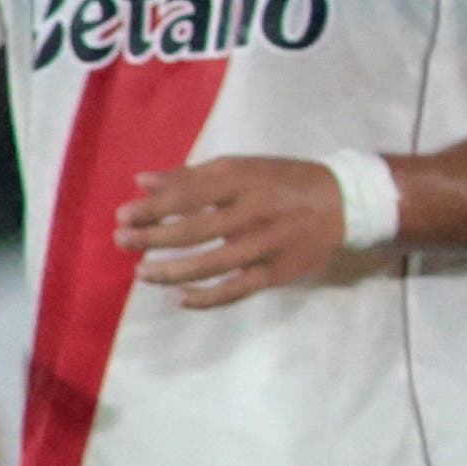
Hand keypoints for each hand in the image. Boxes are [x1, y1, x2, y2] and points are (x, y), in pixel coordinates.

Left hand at [122, 156, 355, 307]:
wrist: (344, 202)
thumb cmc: (284, 181)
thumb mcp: (241, 167)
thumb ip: (191, 176)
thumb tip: (142, 182)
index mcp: (243, 181)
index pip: (188, 196)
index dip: (152, 208)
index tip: (124, 215)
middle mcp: (254, 212)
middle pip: (194, 230)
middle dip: (152, 238)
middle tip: (122, 241)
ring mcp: (266, 245)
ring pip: (210, 265)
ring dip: (170, 271)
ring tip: (142, 273)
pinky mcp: (276, 272)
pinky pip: (235, 291)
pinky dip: (204, 298)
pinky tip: (179, 297)